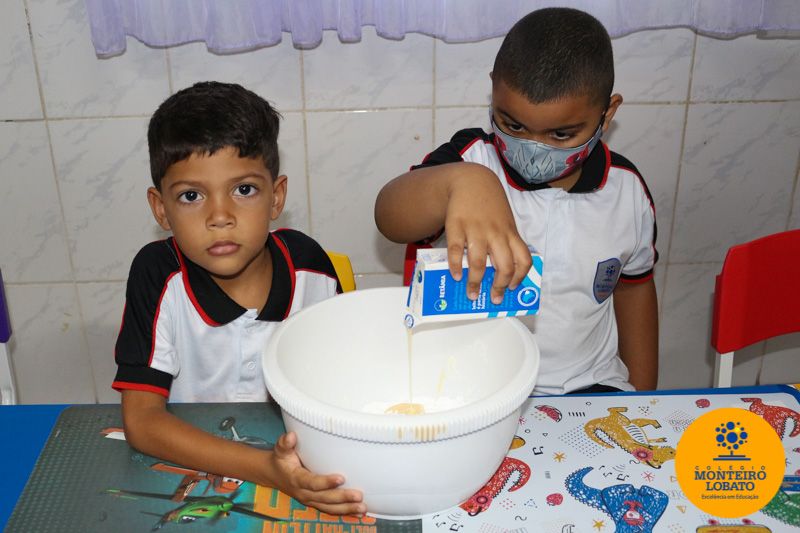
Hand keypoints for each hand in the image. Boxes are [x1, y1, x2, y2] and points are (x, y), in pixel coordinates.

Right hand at [268, 432, 365, 515]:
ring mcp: (310, 500)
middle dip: (342, 498)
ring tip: (362, 508)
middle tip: (358, 496)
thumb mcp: (281, 450)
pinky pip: (330, 510)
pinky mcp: (316, 503)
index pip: (312, 482)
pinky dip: (344, 512)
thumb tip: (291, 436)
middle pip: (324, 498)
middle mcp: (303, 493)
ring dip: (346, 508)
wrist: (274, 475)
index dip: (326, 482)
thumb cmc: (282, 460)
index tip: (341, 478)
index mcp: (296, 479)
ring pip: (329, 507)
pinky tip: (358, 513)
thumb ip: (285, 443)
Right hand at [445, 166, 530, 302]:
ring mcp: (476, 230)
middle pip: (504, 266)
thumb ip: (505, 243)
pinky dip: (455, 266)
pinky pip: (455, 251)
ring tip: (471, 293)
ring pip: (478, 263)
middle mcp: (496, 234)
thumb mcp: (504, 222)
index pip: (523, 260)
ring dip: (474, 282)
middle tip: (493, 298)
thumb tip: (501, 272)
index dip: (520, 277)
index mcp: (510, 233)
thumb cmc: (490, 207)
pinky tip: (456, 275)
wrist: (471, 181)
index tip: (512, 288)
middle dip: (499, 287)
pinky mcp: (457, 226)